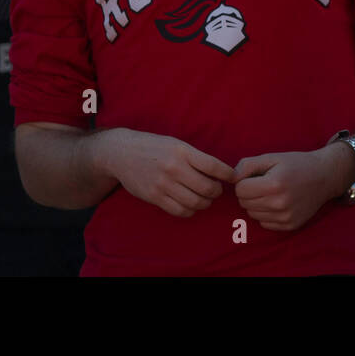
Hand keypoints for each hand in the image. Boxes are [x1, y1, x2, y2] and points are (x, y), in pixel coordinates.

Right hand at [103, 128, 234, 217]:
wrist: (122, 153)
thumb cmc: (153, 147)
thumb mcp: (176, 144)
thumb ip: (195, 157)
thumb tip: (220, 171)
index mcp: (182, 151)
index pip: (214, 166)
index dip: (228, 174)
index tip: (233, 177)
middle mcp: (174, 168)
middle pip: (207, 188)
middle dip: (217, 192)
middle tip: (216, 190)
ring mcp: (163, 184)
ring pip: (195, 202)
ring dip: (205, 203)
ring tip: (205, 198)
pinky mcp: (154, 197)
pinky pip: (179, 210)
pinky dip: (190, 211)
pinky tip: (191, 205)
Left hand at [233, 147, 349, 231]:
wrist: (325, 176)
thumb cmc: (296, 164)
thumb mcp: (272, 157)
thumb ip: (248, 165)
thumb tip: (231, 178)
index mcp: (274, 184)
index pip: (240, 190)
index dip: (244, 181)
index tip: (255, 176)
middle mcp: (279, 203)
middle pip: (244, 203)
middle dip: (249, 193)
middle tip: (263, 183)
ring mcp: (285, 217)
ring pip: (252, 215)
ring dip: (256, 204)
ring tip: (271, 193)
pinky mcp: (290, 226)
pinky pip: (264, 223)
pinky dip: (266, 214)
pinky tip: (278, 203)